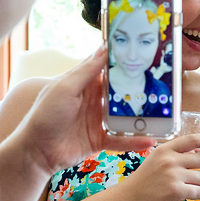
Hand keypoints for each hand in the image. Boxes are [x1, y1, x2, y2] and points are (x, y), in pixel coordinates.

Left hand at [11, 46, 156, 175]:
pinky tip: (151, 140)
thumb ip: (86, 71)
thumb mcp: (65, 88)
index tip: (142, 52)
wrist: (36, 151)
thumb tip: (104, 49)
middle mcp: (93, 100)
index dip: (121, 60)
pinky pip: (121, 140)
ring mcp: (97, 120)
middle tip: (162, 81)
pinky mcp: (99, 140)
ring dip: (141, 114)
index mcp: (83, 84)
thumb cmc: (45, 115)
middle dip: (138, 87)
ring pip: (124, 115)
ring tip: (164, 111)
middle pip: (120, 91)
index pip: (105, 68)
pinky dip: (135, 141)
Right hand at [115, 133, 199, 200]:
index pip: (194, 139)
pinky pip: (199, 192)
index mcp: (165, 149)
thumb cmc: (142, 183)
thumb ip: (173, 157)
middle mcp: (170, 159)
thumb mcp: (155, 161)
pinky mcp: (175, 191)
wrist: (127, 200)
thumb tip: (196, 158)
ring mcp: (173, 175)